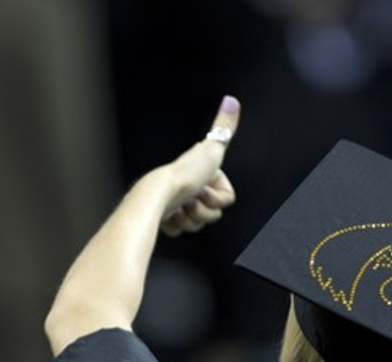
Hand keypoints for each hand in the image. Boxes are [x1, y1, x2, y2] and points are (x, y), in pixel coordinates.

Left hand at [147, 96, 239, 236]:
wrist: (159, 195)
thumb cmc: (185, 175)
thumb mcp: (212, 148)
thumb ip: (225, 125)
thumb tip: (232, 100)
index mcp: (202, 173)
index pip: (226, 199)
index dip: (218, 198)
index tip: (205, 187)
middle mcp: (191, 187)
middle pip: (212, 213)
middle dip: (204, 210)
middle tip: (192, 199)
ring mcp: (179, 204)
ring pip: (198, 224)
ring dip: (191, 218)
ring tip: (180, 207)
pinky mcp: (167, 218)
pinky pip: (181, 230)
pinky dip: (177, 226)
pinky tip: (171, 215)